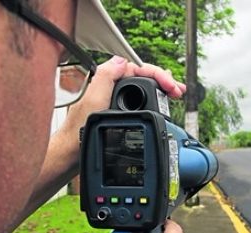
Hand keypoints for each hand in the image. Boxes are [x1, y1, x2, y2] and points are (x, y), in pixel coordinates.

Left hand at [61, 56, 185, 133]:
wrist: (72, 154)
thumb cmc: (78, 134)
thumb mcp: (93, 103)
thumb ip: (106, 78)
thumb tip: (122, 60)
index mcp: (105, 81)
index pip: (137, 69)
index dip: (157, 75)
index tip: (170, 86)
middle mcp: (109, 88)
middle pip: (142, 77)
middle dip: (163, 81)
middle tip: (178, 91)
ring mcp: (113, 99)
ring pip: (141, 88)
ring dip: (160, 89)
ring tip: (174, 94)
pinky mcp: (116, 111)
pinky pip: (138, 100)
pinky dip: (152, 99)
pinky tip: (160, 103)